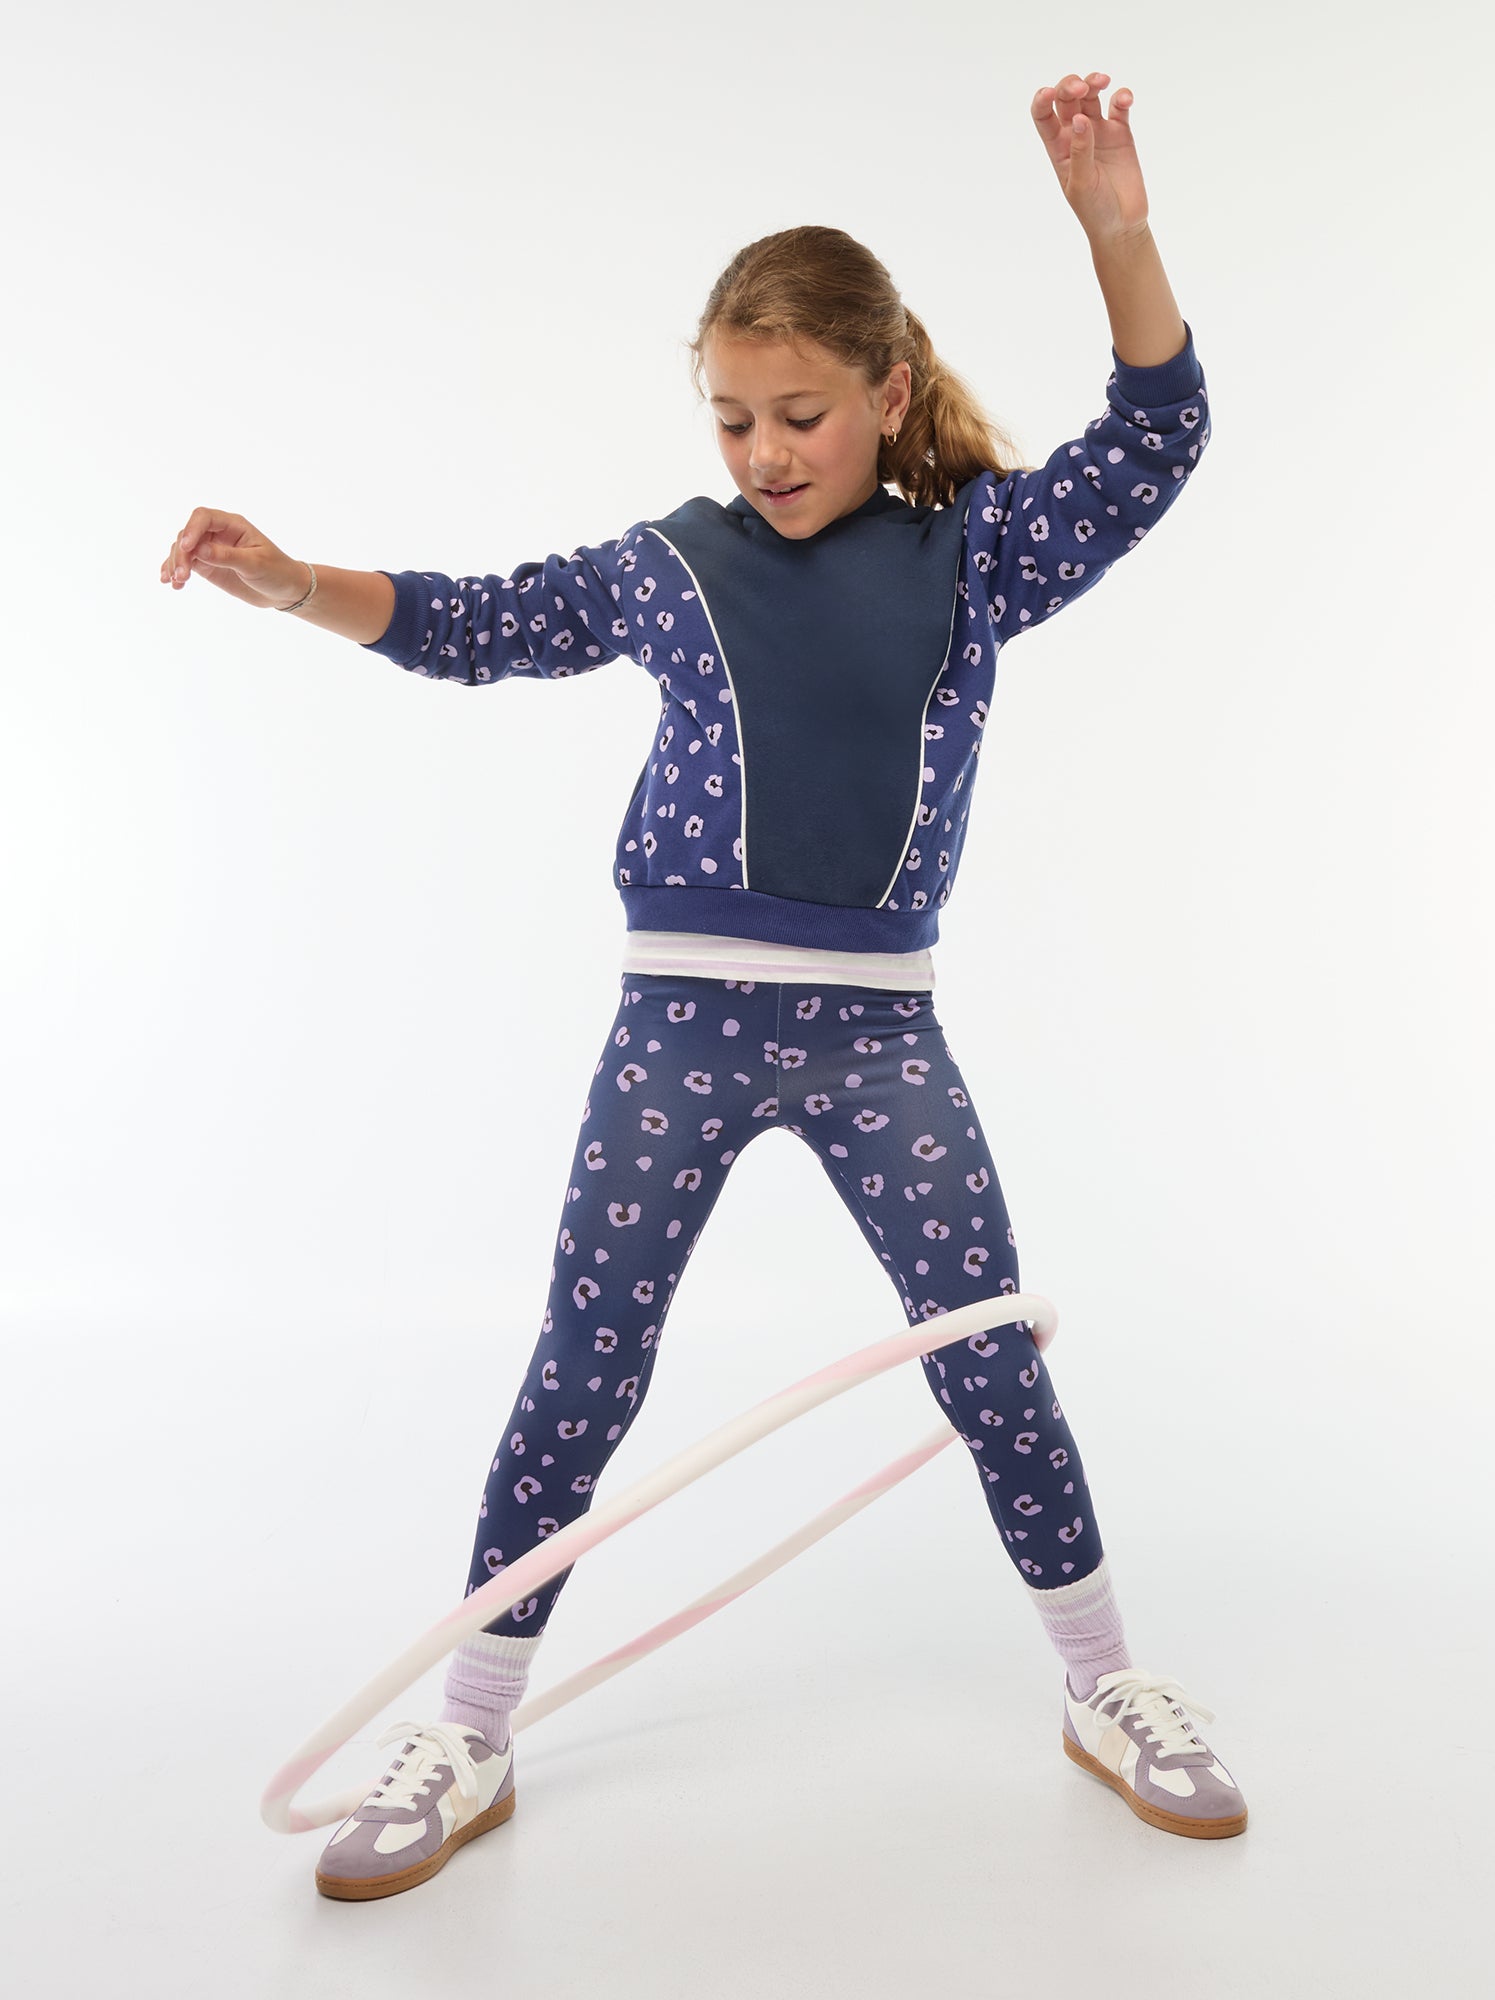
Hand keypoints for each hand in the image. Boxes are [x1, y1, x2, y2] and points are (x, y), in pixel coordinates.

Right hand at [159, 509, 309, 609]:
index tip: (186, 548)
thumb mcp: (255, 564)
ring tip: (176, 582)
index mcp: (233, 525)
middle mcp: (218, 533)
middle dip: (181, 553)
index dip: (191, 530)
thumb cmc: (277, 572)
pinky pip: (186, 564)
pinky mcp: (208, 565)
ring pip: (183, 549)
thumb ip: (227, 556)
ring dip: (175, 563)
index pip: (204, 517)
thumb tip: (199, 549)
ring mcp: (211, 549)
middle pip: (189, 534)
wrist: (284, 591)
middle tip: (181, 575)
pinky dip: (176, 572)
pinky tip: (171, 584)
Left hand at [1031, 72, 1149, 242]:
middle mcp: (1075, 135)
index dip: (1042, 99)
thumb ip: (1080, 151)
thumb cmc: (1094, 210)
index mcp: (1058, 148)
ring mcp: (1099, 132)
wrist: (1122, 225)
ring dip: (1093, 83)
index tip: (1049, 93)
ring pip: (1091, 96)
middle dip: (1071, 86)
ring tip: (1102, 82)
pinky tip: (1124, 100)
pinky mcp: (1121, 133)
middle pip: (1067, 99)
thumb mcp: (1081, 184)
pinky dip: (1121, 97)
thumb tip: (1079, 119)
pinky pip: (1118, 107)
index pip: (1043, 116)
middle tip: (1082, 89)